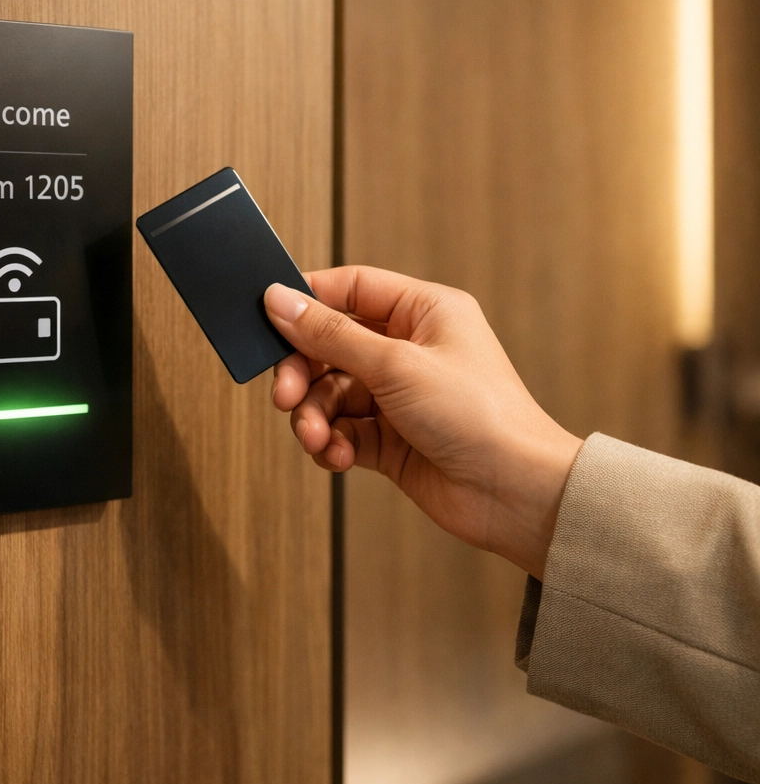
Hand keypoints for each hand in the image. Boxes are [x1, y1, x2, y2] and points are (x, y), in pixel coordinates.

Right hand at [264, 267, 582, 579]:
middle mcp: (410, 350)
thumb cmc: (480, 416)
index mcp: (424, 312)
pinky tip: (336, 456)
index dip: (308, 301)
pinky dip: (332, 443)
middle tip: (285, 395)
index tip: (269, 317)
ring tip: (316, 437)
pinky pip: (343, 431)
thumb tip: (280, 301)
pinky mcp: (392, 439)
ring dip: (314, 416)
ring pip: (332, 394)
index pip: (351, 289)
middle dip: (303, 372)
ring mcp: (400, 396)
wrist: (515, 494)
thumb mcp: (396, 365)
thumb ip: (331, 335)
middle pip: (331, 345)